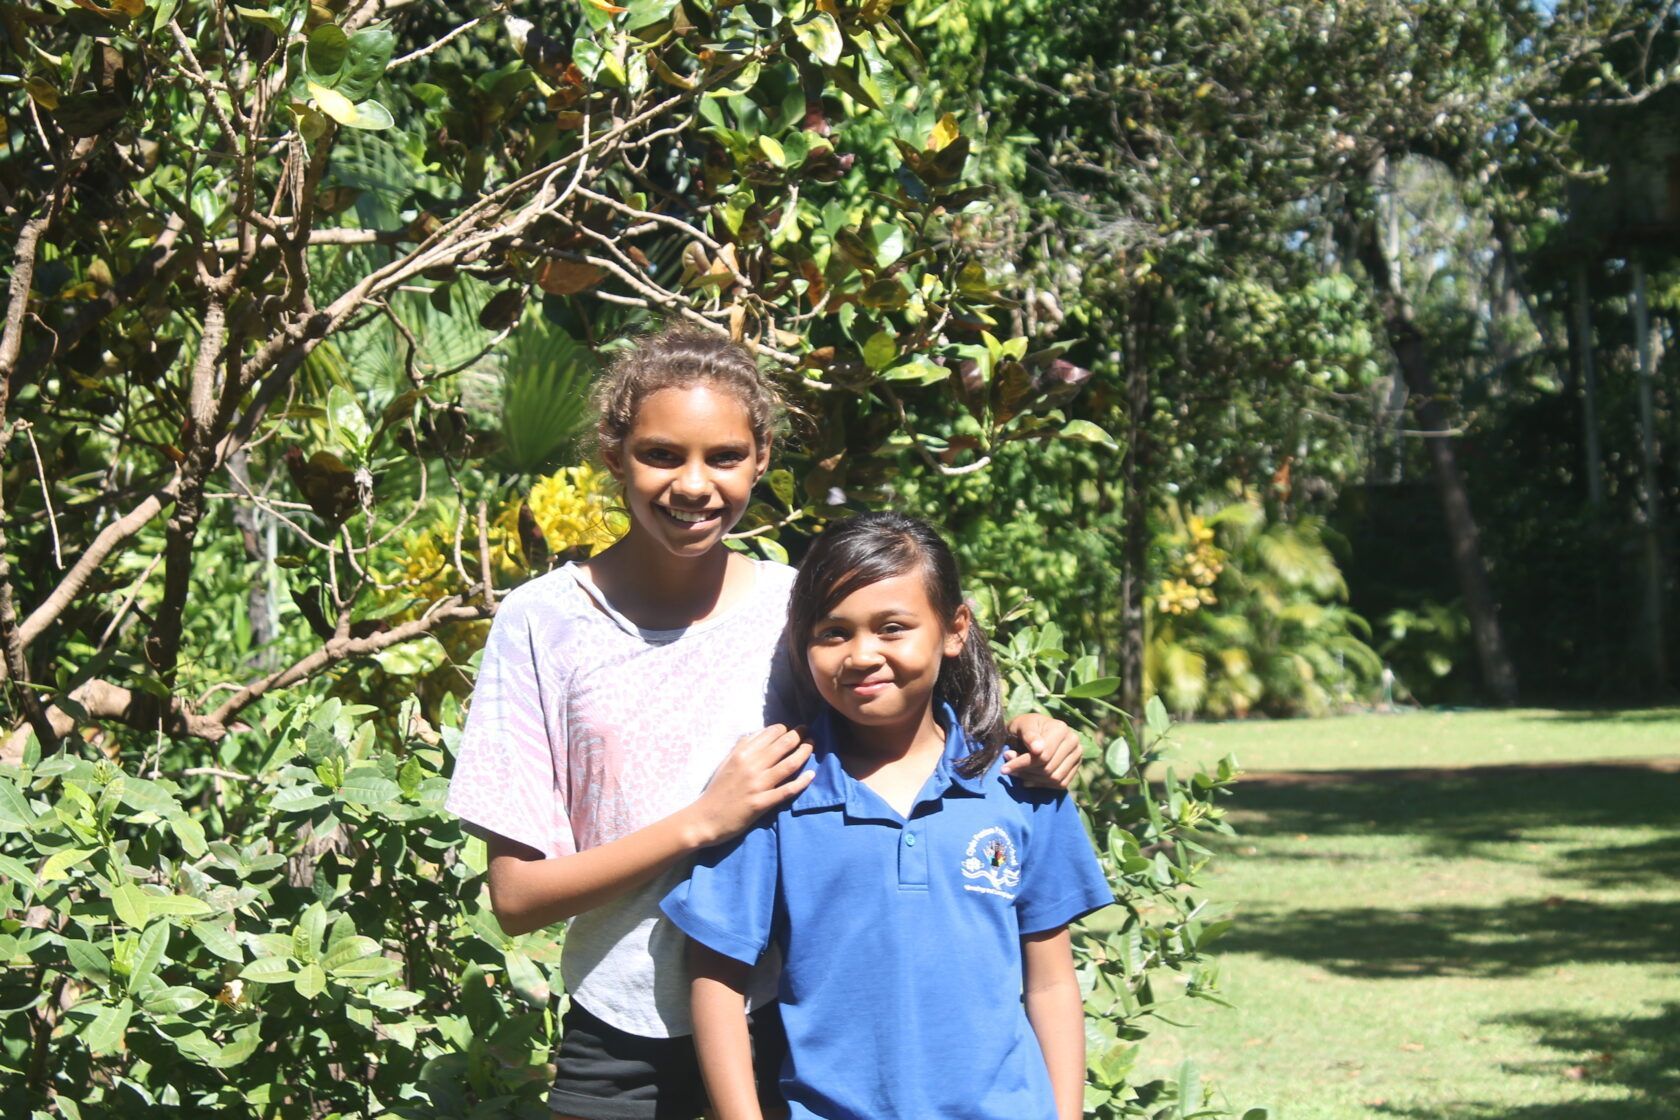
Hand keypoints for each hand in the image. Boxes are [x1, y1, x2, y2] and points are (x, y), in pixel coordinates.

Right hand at [687, 725, 814, 845]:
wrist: (705, 818)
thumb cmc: (717, 790)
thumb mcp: (726, 762)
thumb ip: (742, 747)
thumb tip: (760, 733)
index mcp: (741, 753)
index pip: (770, 733)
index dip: (785, 729)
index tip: (792, 730)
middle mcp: (751, 765)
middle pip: (783, 745)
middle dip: (799, 735)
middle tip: (808, 731)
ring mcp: (757, 785)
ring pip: (788, 765)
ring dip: (804, 752)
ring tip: (812, 745)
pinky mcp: (761, 803)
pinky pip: (786, 790)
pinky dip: (801, 782)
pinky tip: (811, 775)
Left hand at [1002, 713, 1082, 788]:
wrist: (1035, 729)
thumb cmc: (1025, 726)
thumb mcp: (1021, 725)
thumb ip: (1028, 735)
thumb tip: (1037, 750)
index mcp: (1061, 729)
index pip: (1043, 755)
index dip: (1022, 764)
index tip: (1004, 768)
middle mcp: (1073, 742)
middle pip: (1049, 768)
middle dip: (1026, 772)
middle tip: (1008, 770)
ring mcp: (1077, 756)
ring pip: (1054, 778)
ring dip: (1032, 779)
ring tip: (1017, 774)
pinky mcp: (1076, 768)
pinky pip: (1060, 784)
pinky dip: (1042, 784)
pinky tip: (1028, 780)